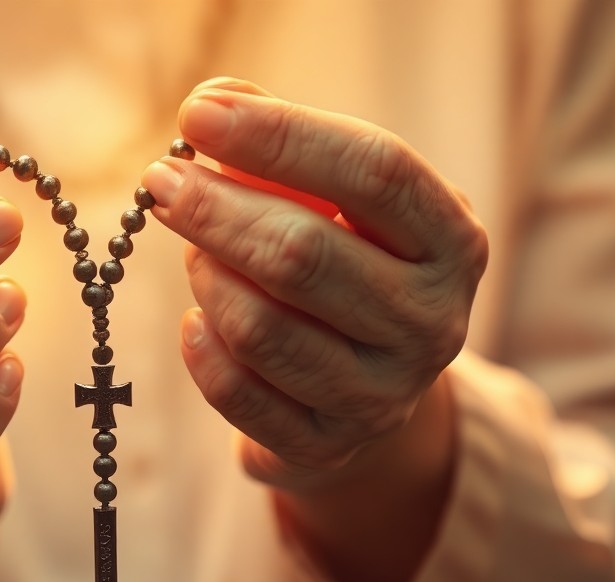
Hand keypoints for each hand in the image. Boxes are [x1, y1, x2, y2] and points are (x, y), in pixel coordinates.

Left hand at [141, 79, 486, 581]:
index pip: (377, 173)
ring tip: (195, 252)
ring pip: (261, 329)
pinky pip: (237, 393)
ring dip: (208, 277)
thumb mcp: (347, 202)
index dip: (283, 136)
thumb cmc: (353, 266)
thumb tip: (216, 102)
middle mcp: (431, 323)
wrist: (373, 392)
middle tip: (161, 182)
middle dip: (216, 210)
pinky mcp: (326, 447)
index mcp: (453, 242)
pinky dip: (201, 349)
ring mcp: (382, 395)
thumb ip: (288, 145)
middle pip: (304, 255)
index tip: (200, 115)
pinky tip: (196, 319)